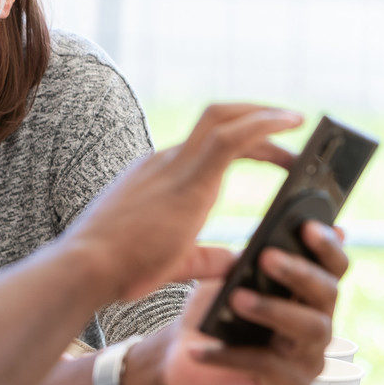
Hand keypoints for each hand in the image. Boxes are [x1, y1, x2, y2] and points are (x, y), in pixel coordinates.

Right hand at [68, 103, 303, 301]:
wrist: (88, 266)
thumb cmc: (118, 268)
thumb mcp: (173, 261)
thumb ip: (206, 259)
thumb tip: (236, 264)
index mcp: (158, 177)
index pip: (205, 145)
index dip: (241, 142)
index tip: (271, 152)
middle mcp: (166, 162)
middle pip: (216, 120)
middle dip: (254, 118)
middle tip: (289, 126)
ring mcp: (174, 165)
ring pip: (223, 118)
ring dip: (262, 115)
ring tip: (295, 120)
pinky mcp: (188, 178)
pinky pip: (232, 138)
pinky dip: (263, 125)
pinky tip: (290, 124)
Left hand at [156, 220, 347, 384]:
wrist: (181, 357)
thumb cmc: (212, 313)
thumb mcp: (226, 279)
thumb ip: (247, 262)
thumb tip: (263, 245)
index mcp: (307, 294)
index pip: (333, 267)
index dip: (326, 246)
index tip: (306, 226)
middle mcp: (318, 325)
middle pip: (327, 295)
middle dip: (299, 273)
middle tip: (267, 257)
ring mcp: (309, 359)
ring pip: (309, 329)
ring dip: (273, 310)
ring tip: (237, 297)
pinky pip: (268, 367)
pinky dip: (231, 354)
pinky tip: (200, 348)